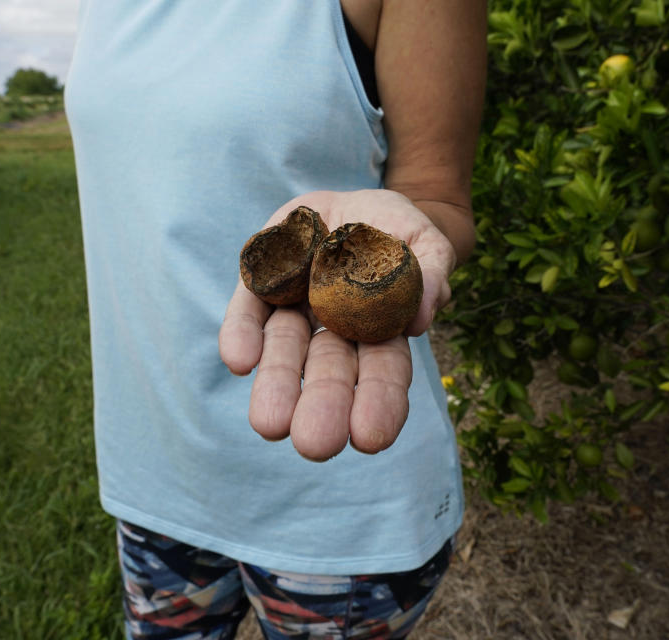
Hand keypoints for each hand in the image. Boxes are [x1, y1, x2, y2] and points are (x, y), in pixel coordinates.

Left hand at [218, 190, 456, 460]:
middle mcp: (333, 329)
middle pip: (328, 372)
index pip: (382, 374)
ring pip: (284, 351)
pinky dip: (242, 335)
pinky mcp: (262, 282)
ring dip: (278, 384)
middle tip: (314, 444)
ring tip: (269, 424)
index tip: (369, 438)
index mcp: (380, 330)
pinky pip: (248, 310)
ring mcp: (295, 308)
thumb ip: (430, 272)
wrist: (354, 205)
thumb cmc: (399, 232)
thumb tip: (418, 318)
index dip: (377, 404)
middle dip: (323, 406)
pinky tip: (238, 360)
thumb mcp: (425, 243)